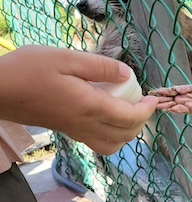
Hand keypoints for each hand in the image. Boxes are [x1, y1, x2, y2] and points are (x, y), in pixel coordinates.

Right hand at [0, 45, 157, 154]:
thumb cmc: (28, 70)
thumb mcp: (65, 57)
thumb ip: (99, 66)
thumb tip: (127, 74)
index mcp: (89, 106)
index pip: (130, 117)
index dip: (146, 110)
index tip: (153, 98)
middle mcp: (85, 124)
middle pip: (126, 134)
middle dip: (142, 121)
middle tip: (144, 102)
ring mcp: (76, 131)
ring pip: (113, 144)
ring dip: (128, 132)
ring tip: (129, 111)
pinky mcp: (67, 131)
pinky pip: (99, 142)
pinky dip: (113, 135)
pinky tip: (108, 115)